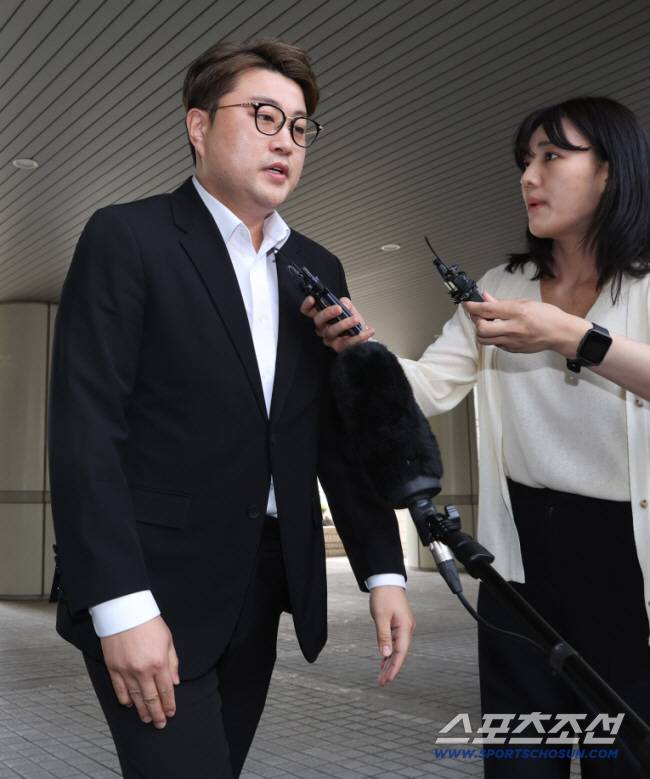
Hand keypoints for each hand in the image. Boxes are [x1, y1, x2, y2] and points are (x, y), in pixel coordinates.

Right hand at [100, 616, 179, 728]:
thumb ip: (173, 662)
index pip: (166, 690)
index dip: (169, 704)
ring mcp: (127, 671)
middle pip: (151, 698)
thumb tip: (175, 682)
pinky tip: (129, 705)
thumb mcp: (168, 640)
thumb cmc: (149, 623)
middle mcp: (143, 670)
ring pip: (135, 697)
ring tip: (147, 718)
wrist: (125, 612)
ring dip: (142, 710)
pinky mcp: (113, 668)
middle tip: (160, 724)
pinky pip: (119, 689)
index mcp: (159, 663)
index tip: (171, 713)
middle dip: (157, 713)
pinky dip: (124, 699)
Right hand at [300, 295, 374, 352]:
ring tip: (356, 319)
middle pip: (318, 321)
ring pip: (331, 332)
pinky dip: (359, 336)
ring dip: (344, 324)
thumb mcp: (350, 310)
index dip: (307, 305)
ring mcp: (330, 339)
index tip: (313, 299)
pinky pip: (347, 342)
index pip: (308, 312)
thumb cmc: (352, 324)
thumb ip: (346, 303)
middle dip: (327, 313)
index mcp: (323, 317)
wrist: (363, 337)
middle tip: (339, 309)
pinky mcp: (339, 348)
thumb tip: (344, 303)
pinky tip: (369, 330)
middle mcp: (323, 328)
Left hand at [369, 586, 414, 685]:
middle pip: (399, 654)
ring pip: (397, 649)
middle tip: (382, 682)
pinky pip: (395, 642)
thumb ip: (383, 636)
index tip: (386, 679)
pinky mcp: (399, 625)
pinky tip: (384, 661)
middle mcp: (407, 629)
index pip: (400, 653)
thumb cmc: (384, 596)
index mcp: (405, 628)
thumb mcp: (381, 617)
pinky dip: (389, 652)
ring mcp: (404, 627)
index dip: (394, 668)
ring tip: (382, 676)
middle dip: (391, 668)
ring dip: (389, 662)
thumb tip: (386, 655)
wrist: (386, 581)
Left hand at [464, 292, 588, 355]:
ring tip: (488, 322)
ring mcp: (512, 342)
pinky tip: (499, 330)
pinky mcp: (512, 350)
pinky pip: (495, 344)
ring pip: (484, 339)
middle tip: (479, 314)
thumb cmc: (547, 316)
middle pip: (481, 329)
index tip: (467, 303)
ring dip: (481, 330)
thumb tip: (486, 298)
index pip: (487, 310)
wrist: (560, 334)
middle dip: (476, 321)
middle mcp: (513, 329)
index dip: (473, 306)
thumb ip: (503, 302)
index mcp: (517, 313)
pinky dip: (492, 336)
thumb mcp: (525, 302)